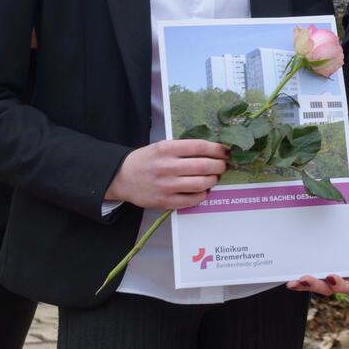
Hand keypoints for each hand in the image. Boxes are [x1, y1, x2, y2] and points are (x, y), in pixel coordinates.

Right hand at [104, 140, 228, 209]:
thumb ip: (184, 148)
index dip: (217, 149)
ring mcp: (166, 186)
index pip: (200, 147)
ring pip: (201, 184)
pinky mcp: (165, 201)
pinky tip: (203, 190)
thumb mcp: (162, 146)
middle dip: (219, 166)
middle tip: (223, 166)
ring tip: (213, 178)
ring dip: (213, 181)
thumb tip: (212, 151)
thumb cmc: (146, 160)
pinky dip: (202, 195)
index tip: (225, 151)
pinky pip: (192, 200)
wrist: (122, 177)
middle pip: (204, 166)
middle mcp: (167, 167)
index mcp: (167, 149)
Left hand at [288, 213, 348, 296]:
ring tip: (295, 281)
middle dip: (317, 286)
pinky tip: (290, 280)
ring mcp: (321, 270)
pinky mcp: (308, 266)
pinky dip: (296, 282)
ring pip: (314, 286)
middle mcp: (336, 272)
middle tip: (306, 278)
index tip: (331, 276)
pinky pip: (302, 279)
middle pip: (328, 289)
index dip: (341, 285)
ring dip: (304, 286)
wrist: (330, 205)